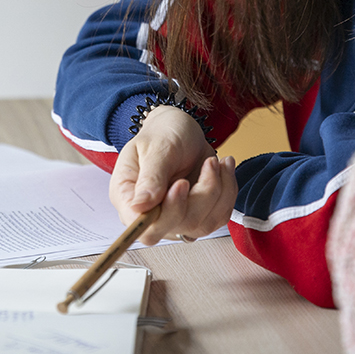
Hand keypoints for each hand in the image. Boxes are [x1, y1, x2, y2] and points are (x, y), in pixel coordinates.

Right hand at [109, 105, 236, 245]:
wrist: (180, 128)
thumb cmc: (163, 133)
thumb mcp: (155, 147)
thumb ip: (150, 177)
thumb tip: (139, 207)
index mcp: (128, 197)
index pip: (143, 226)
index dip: (166, 214)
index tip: (181, 184)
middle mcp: (150, 213)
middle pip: (177, 226)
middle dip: (201, 196)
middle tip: (208, 164)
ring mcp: (175, 217)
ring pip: (202, 224)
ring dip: (217, 191)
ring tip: (215, 161)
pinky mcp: (197, 215)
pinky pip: (218, 216)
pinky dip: (227, 192)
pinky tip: (223, 168)